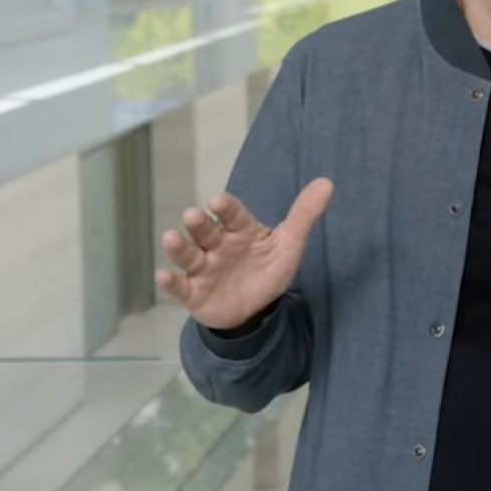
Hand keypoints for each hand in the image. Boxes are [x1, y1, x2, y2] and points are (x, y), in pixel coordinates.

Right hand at [155, 179, 333, 330]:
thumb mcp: (288, 244)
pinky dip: (170, 282)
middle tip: (193, 216)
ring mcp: (203, 268)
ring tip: (171, 238)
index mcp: (239, 230)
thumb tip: (327, 183)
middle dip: (198, 224)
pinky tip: (163, 276)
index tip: (219, 201)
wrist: (254, 308)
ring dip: (179, 247)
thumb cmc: (267, 268)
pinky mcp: (193, 292)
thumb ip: (303, 215)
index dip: (226, 208)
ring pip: (188, 254)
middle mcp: (217, 245)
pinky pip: (179, 286)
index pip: (232, 214)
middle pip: (205, 231)